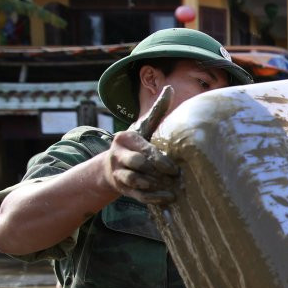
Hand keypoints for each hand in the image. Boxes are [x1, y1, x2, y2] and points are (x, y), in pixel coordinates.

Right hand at [102, 87, 178, 204]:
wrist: (112, 166)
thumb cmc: (136, 143)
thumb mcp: (144, 126)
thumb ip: (157, 111)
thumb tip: (170, 88)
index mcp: (125, 138)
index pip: (144, 149)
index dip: (160, 160)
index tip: (174, 168)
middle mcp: (118, 155)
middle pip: (139, 164)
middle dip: (157, 171)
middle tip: (176, 177)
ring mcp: (118, 173)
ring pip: (136, 181)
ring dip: (154, 186)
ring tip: (172, 189)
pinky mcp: (122, 188)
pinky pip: (138, 196)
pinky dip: (153, 198)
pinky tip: (168, 198)